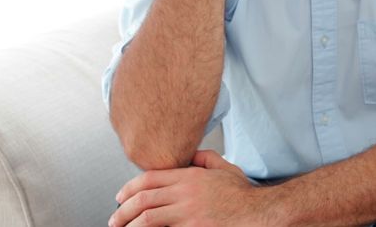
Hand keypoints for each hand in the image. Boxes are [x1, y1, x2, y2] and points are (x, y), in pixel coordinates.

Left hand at [109, 150, 281, 226]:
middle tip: (114, 219)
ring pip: (148, 219)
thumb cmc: (244, 196)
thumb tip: (188, 155)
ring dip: (130, 226)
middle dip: (122, 211)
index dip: (129, 188)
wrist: (261, 214)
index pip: (149, 179)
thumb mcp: (225, 168)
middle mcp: (186, 194)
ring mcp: (189, 214)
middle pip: (143, 200)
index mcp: (190, 177)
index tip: (119, 198)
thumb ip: (204, 158)